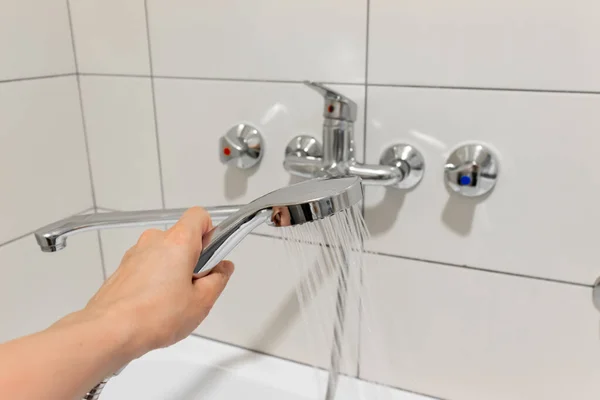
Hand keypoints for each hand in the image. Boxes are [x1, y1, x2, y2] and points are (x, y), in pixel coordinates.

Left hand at [84, 207, 233, 356]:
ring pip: (164, 254)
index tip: (213, 256)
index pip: (199, 217)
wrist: (109, 331)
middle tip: (196, 288)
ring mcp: (135, 254)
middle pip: (182, 238)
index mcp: (177, 241)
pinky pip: (148, 267)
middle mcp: (154, 241)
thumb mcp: (202, 301)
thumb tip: (222, 269)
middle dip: (193, 259)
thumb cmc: (155, 316)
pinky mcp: (123, 270)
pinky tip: (156, 307)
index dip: (211, 233)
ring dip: (173, 271)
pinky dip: (155, 280)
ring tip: (174, 302)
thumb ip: (218, 280)